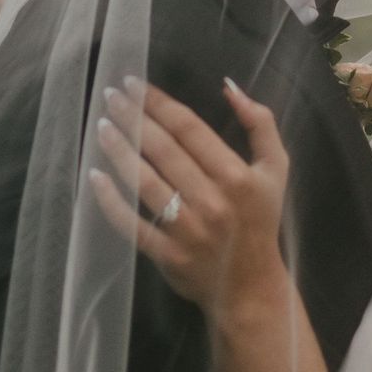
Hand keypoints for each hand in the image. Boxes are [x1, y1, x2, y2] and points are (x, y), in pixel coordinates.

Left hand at [91, 77, 289, 321]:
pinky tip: (96, 176)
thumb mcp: (276, 169)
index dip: (159, 104)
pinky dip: (111, 200)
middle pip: (163, 150)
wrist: (250, 287)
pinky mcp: (167, 254)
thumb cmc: (260, 220)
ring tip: (102, 126)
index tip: (135, 85)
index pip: (189, 129)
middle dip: (134, 118)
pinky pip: (132, 223)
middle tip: (111, 96)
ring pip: (145, 182)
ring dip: (119, 150)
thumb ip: (260, 124)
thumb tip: (229, 87)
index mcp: (236, 176)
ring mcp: (187, 229)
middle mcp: (211, 200)